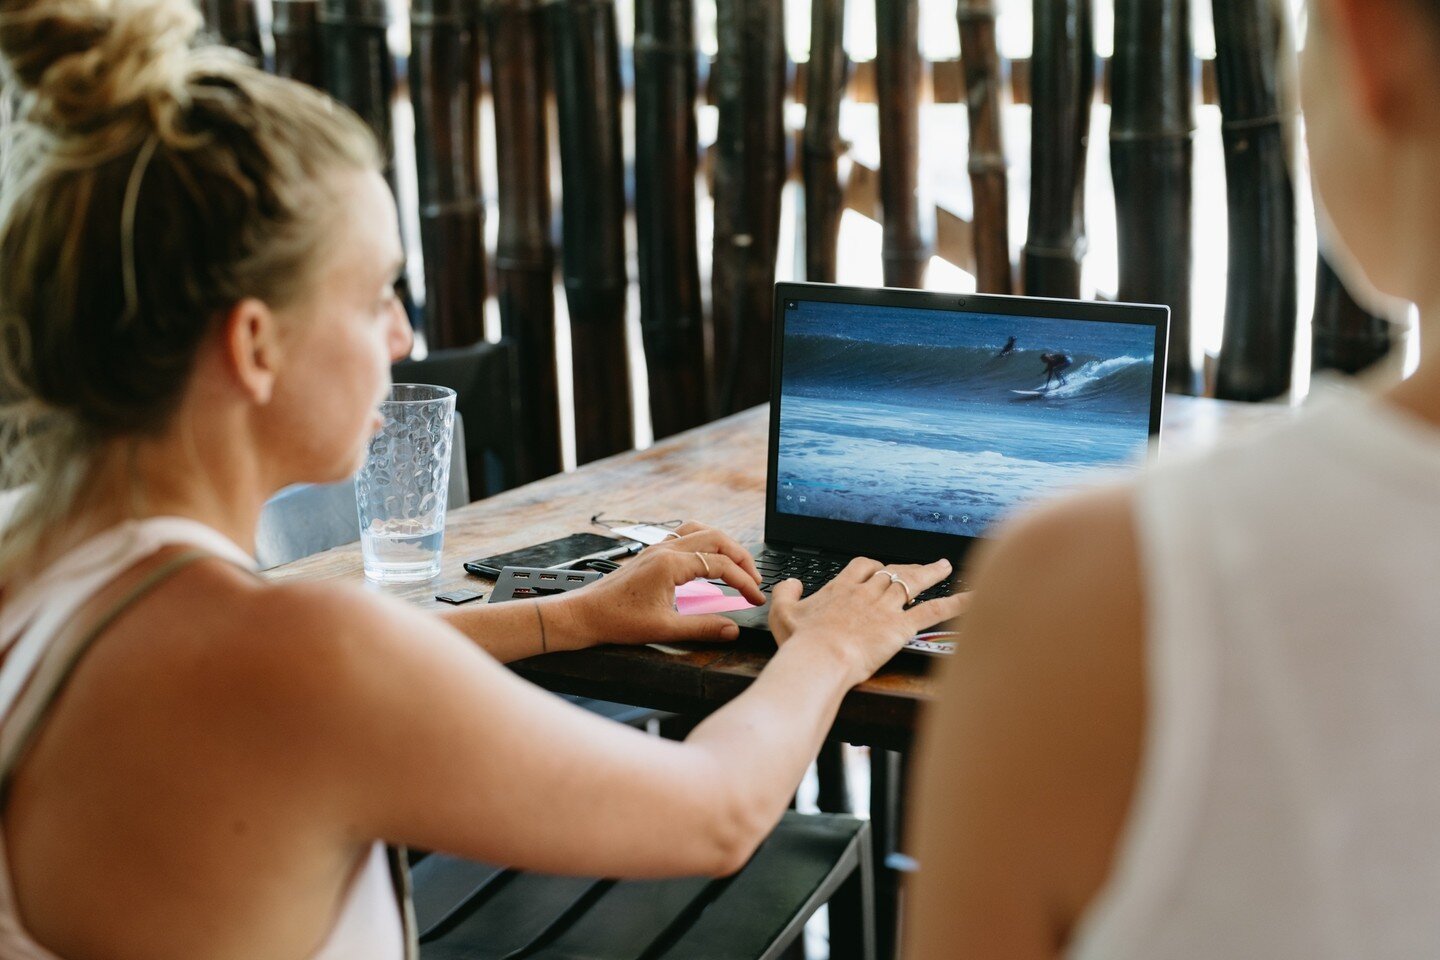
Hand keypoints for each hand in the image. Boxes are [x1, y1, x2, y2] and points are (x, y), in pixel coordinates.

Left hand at [558, 522, 764, 646]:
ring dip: (723, 544)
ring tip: (737, 564)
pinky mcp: (651, 554)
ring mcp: (657, 548)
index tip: (756, 598)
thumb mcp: (664, 628)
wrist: (583, 614)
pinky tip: (707, 558)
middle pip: (716, 538)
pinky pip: (684, 536)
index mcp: (670, 564)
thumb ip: (703, 628)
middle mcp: (665, 550)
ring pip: (701, 531)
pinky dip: (704, 542)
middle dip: (740, 557)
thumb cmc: (616, 620)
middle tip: (754, 579)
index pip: (720, 565)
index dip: (744, 581)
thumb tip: (732, 630)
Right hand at [767, 557, 969, 683]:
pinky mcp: (901, 627)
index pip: (863, 566)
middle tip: (919, 565)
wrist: (820, 658)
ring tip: (943, 566)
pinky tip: (973, 597)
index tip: (877, 569)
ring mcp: (886, 608)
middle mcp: (866, 592)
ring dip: (930, 573)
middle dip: (906, 567)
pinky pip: (934, 611)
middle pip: (891, 572)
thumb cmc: (800, 642)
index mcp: (841, 588)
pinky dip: (956, 603)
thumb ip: (785, 593)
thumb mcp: (781, 614)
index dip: (873, 566)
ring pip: (912, 583)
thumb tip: (790, 582)